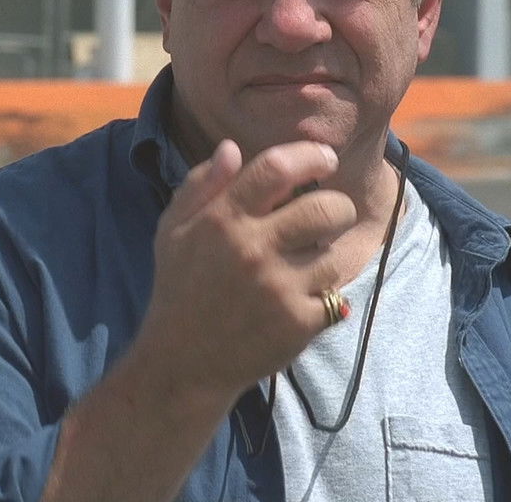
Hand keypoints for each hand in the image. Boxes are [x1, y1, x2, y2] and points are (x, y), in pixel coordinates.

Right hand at [138, 139, 357, 400]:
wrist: (183, 362)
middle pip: (326, 208)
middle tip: (329, 215)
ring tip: (306, 262)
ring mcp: (277, 288)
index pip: (277, 168)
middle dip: (337, 207)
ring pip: (333, 253)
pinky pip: (333, 296)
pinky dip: (323, 297)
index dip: (310, 155)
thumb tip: (232, 148)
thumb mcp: (173, 230)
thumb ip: (201, 185)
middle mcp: (251, 249)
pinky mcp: (297, 324)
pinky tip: (302, 299)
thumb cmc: (181, 287)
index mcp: (221, 220)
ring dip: (326, 255)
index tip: (325, 159)